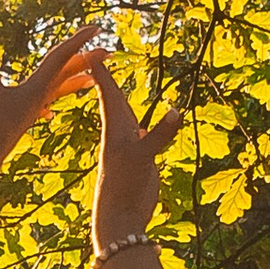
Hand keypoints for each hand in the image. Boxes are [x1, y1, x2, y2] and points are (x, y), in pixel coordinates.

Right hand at [0, 20, 97, 170]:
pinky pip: (42, 107)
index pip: (61, 59)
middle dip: (87, 60)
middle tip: (109, 50)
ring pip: (59, 92)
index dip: (78, 42)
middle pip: (67, 74)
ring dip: (75, 82)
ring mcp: (32, 110)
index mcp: (37, 89)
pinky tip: (49, 111)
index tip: (96, 29)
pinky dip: (49, 103)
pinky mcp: (22, 120)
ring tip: (92, 79)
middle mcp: (39, 98)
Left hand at [89, 53, 181, 253]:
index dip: (101, 71)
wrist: (120, 218)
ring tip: (113, 85)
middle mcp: (120, 134)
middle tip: (97, 57)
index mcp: (115, 129)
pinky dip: (141, 126)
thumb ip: (160, 134)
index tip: (92, 51)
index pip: (107, 93)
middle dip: (105, 79)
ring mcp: (128, 147)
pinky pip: (140, 137)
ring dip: (120, 100)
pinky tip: (141, 125)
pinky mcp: (139, 161)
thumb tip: (177, 110)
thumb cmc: (123, 187)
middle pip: (112, 99)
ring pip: (124, 117)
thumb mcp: (143, 158)